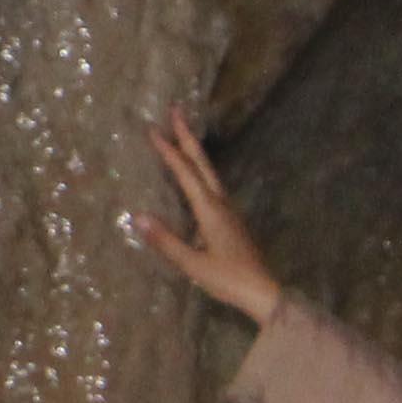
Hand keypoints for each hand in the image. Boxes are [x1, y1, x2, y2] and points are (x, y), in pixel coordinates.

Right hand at [129, 106, 285, 327]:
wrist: (263, 292)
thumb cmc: (228, 279)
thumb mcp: (192, 264)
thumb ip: (165, 240)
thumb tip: (137, 216)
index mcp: (210, 210)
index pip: (185, 173)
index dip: (169, 150)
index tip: (153, 129)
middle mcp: (220, 203)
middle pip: (202, 163)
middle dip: (187, 136)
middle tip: (176, 110)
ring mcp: (228, 211)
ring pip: (209, 172)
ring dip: (194, 151)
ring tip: (183, 135)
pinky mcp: (230, 220)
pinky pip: (211, 185)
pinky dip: (199, 170)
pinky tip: (195, 177)